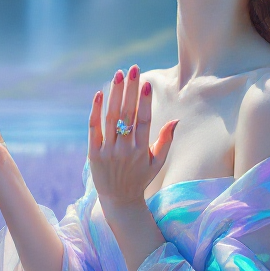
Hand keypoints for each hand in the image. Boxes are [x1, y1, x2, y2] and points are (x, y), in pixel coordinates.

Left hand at [88, 65, 176, 211]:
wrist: (119, 200)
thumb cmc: (140, 178)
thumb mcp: (157, 162)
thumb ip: (165, 140)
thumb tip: (175, 119)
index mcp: (142, 150)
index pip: (144, 121)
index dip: (144, 101)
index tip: (146, 83)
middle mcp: (125, 150)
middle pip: (127, 114)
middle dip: (130, 90)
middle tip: (133, 69)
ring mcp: (108, 151)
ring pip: (111, 118)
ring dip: (115, 94)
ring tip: (118, 75)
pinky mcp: (94, 154)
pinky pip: (94, 129)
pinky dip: (96, 111)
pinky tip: (99, 94)